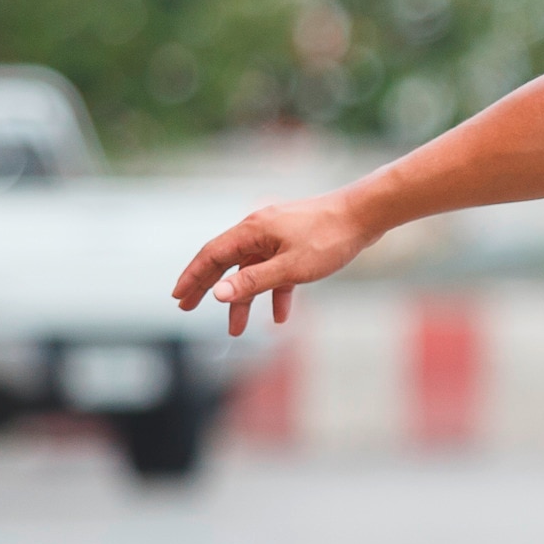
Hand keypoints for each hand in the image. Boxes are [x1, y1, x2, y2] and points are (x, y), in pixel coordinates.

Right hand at [170, 194, 371, 334]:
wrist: (366, 214)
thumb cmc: (330, 238)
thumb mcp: (290, 267)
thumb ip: (253, 281)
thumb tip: (218, 293)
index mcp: (252, 231)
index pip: (211, 255)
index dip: (192, 277)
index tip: (178, 297)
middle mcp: (259, 230)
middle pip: (225, 262)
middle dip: (208, 288)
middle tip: (187, 308)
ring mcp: (278, 235)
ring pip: (252, 270)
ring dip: (245, 299)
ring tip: (236, 329)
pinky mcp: (296, 242)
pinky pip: (278, 270)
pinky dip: (275, 292)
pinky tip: (281, 317)